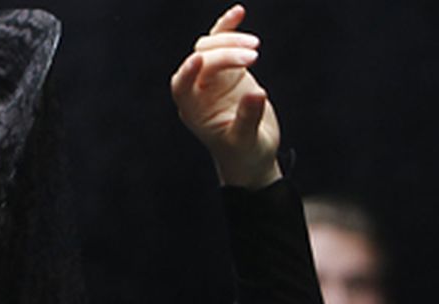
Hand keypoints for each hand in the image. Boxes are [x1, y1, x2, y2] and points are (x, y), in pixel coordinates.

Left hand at [171, 5, 282, 187]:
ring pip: (210, 47)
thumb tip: (257, 93)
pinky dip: (229, 28)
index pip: (181, 87)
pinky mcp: (229, 69)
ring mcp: (212, 77)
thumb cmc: (245, 153)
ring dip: (230, 41)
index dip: (187, 72)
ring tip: (255, 46)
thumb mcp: (246, 140)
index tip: (199, 60)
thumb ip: (248, 118)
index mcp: (193, 111)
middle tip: (253, 57)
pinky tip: (238, 12)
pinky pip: (224, 43)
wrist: (252, 154)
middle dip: (224, 55)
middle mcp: (198, 91)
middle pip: (201, 61)